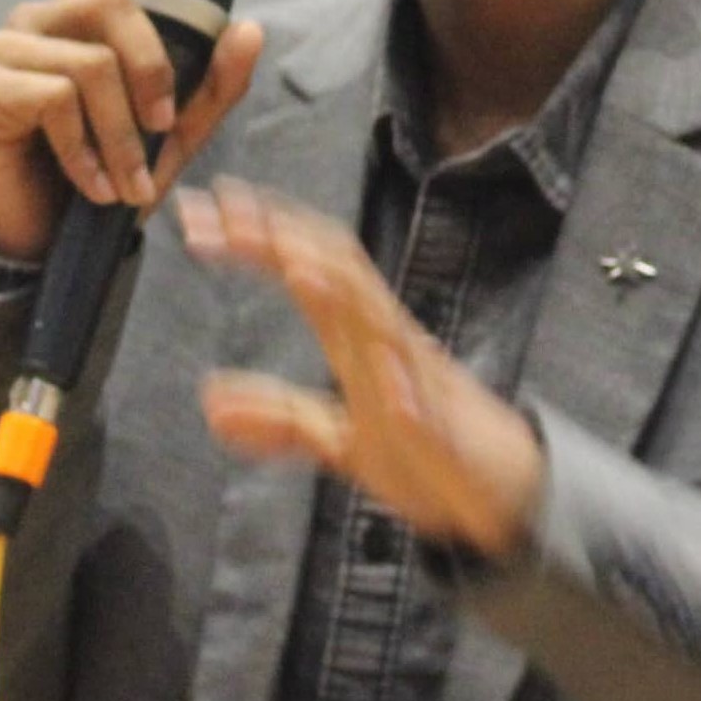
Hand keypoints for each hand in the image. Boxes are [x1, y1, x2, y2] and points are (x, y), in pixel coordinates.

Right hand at [0, 0, 263, 263]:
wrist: (51, 242)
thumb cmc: (108, 175)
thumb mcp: (176, 133)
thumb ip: (215, 84)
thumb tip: (249, 29)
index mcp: (84, 16)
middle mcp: (41, 20)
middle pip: (111, 1)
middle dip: (154, 70)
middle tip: (164, 130)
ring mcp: (5, 51)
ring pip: (90, 64)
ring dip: (122, 135)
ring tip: (129, 182)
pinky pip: (54, 99)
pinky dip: (86, 151)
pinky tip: (94, 185)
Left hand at [181, 179, 544, 557]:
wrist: (500, 490)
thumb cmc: (422, 452)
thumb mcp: (337, 440)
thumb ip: (280, 419)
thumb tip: (211, 404)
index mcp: (356, 336)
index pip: (305, 262)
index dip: (256, 232)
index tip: (200, 210)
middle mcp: (385, 338)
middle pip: (335, 267)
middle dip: (281, 236)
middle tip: (222, 210)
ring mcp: (418, 378)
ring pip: (381, 321)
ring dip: (340, 293)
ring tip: (294, 268)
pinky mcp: (445, 430)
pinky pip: (425, 408)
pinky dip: (403, 393)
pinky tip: (383, 393)